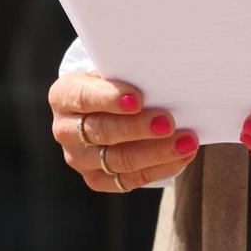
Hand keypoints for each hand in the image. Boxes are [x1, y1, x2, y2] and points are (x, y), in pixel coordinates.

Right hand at [48, 72, 198, 193]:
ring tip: (186, 142)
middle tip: (168, 122)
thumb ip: (130, 75)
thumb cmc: (115, 81)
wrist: (106, 107)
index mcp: (64, 95)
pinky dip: (159, 168)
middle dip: (138, 128)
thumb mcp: (114, 70)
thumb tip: (163, 81)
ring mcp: (79, 158)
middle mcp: (64, 130)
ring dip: (156, 152)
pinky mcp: (96, 179)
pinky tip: (182, 156)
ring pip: (118, 160)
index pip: (83, 97)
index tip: (139, 99)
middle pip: (102, 131)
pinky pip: (129, 179)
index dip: (109, 98)